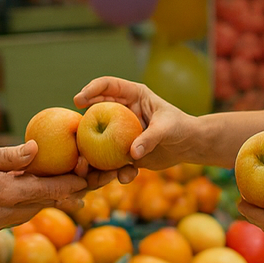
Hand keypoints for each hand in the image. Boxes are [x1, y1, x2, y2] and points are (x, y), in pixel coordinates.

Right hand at [0, 142, 86, 232]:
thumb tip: (37, 148)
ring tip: (68, 187)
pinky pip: (19, 215)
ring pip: (33, 210)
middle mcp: (4, 213)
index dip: (70, 185)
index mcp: (5, 193)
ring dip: (48, 199)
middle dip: (65, 193)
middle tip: (86, 181)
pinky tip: (38, 193)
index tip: (88, 178)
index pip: (47, 191)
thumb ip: (10, 155)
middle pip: (44, 203)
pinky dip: (29, 204)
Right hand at [75, 77, 199, 171]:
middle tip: (74, 127)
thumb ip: (150, 138)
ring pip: (99, 135)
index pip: (108, 85)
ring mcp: (121, 130)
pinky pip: (112, 157)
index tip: (79, 99)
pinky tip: (125, 177)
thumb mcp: (167, 128)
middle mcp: (123, 110)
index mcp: (133, 95)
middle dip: (83, 120)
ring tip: (85, 161)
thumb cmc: (181, 128)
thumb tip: (132, 154)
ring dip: (91, 148)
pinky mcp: (124, 149)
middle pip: (97, 108)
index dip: (92, 89)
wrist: (188, 146)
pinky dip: (113, 168)